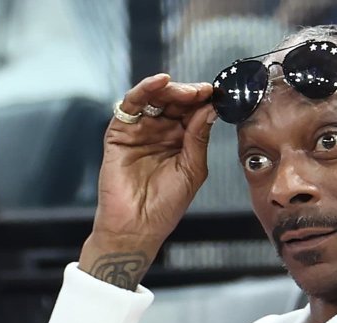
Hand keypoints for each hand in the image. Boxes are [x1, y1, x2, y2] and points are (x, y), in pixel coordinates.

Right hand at [79, 74, 215, 288]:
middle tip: (203, 91)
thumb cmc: (167, 205)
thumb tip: (209, 108)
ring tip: (187, 91)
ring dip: (171, 90)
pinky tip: (160, 83)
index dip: (203, 101)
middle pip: (174, 101)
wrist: (139, 226)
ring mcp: (139, 130)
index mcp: (180, 141)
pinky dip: (144, 89)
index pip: (192, 112)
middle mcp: (160, 132)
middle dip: (189, 93)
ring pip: (154, 99)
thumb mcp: (193, 169)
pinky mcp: (119, 132)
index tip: (217, 94)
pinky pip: (130, 105)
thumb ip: (199, 138)